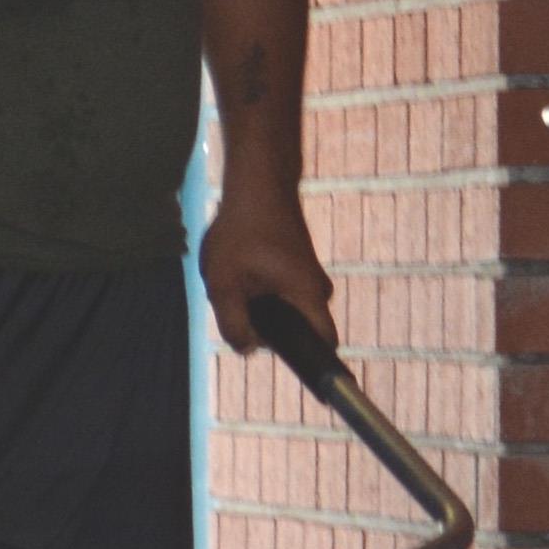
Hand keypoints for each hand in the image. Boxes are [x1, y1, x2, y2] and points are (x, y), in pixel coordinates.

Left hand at [198, 189, 334, 356]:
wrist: (258, 181)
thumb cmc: (241, 230)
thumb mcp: (224, 284)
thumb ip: (233, 324)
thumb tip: (247, 349)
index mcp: (309, 296)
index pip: (324, 345)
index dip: (311, 363)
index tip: (290, 367)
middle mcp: (318, 290)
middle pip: (297, 330)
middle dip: (266, 328)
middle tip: (237, 304)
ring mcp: (310, 277)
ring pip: (285, 311)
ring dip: (259, 307)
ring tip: (236, 281)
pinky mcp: (298, 267)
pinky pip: (282, 295)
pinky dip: (261, 290)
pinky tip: (241, 270)